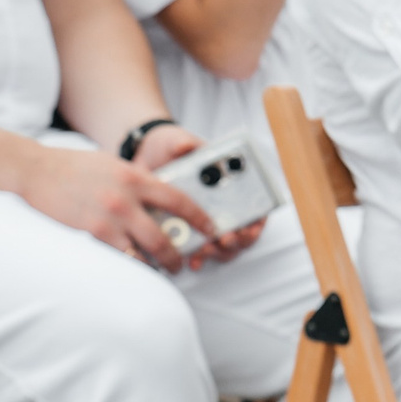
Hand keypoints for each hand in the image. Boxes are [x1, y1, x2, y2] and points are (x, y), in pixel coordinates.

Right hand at [20, 131, 219, 274]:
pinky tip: (135, 271)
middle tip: (181, 263)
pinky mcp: (93, 233)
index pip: (179, 199)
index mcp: (135, 177)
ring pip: (145, 251)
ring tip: (159, 271)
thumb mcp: (112, 165)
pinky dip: (131, 266)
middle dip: (177, 255)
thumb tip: (157, 195)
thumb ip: (135, 180)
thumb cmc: (73, 166)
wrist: (37, 170)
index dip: (199, 217)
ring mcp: (110, 218)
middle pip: (164, 235)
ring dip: (157, 265)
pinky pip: (121, 257)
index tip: (210, 228)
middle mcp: (127, 198)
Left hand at [129, 120, 261, 266]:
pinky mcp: (185, 232)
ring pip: (222, 246)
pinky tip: (192, 260)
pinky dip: (198, 257)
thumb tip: (185, 146)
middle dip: (237, 239)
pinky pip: (197, 252)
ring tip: (205, 250)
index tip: (251, 225)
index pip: (254, 204)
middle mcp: (221, 205)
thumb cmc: (167, 148)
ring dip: (218, 251)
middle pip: (241, 232)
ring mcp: (204, 221)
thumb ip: (182, 143)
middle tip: (225, 239)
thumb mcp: (174, 140)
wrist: (143, 160)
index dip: (257, 219)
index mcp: (227, 182)